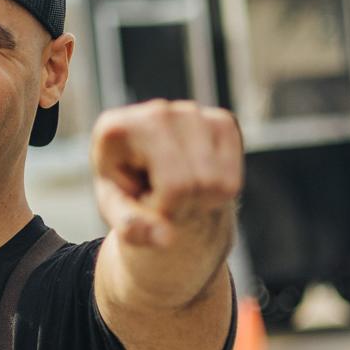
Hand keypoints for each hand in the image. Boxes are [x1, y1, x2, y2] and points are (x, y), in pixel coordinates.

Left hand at [91, 100, 241, 254]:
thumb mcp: (116, 210)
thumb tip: (166, 238)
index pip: (171, 186)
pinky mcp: (221, 120)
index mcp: (119, 128)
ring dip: (201, 201)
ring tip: (175, 191)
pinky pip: (233, 177)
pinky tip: (195, 181)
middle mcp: (157, 111)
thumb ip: (131, 226)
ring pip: (219, 184)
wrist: (146, 171)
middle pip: (195, 184)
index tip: (143, 200)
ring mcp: (192, 111)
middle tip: (161, 199)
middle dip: (181, 207)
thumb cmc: (127, 189)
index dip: (162, 208)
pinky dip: (219, 191)